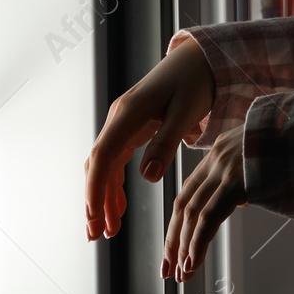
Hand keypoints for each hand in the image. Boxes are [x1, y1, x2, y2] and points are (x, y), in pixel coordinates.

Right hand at [84, 35, 215, 241]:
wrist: (199, 60)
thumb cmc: (195, 82)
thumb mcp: (186, 112)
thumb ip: (167, 143)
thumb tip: (147, 178)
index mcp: (128, 114)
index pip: (103, 156)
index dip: (95, 189)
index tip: (95, 216)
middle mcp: (119, 118)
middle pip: (97, 164)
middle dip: (94, 200)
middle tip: (96, 234)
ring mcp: (122, 123)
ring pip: (104, 165)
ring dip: (103, 197)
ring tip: (107, 229)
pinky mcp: (131, 127)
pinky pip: (116, 160)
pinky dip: (114, 184)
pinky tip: (119, 207)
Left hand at [163, 121, 247, 281]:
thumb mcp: (263, 155)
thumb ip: (244, 176)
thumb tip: (239, 201)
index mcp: (219, 152)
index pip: (189, 193)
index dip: (178, 223)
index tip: (174, 247)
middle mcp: (215, 159)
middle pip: (183, 205)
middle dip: (173, 240)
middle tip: (168, 268)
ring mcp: (224, 170)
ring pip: (191, 214)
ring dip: (184, 248)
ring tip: (181, 273)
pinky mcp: (235, 181)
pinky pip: (209, 217)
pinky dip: (198, 242)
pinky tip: (193, 261)